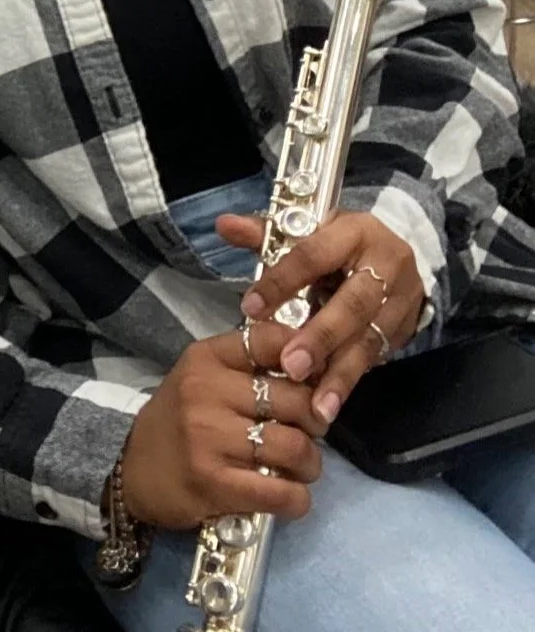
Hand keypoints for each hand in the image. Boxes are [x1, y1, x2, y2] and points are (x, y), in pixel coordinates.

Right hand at [119, 320, 325, 531]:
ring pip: (296, 447)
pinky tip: (289, 496)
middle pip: (296, 399)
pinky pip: (284, 493)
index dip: (309, 363)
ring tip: (298, 468)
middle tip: (307, 433)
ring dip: (310, 464)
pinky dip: (298, 499)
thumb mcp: (203, 378)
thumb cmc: (180, 421)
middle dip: (315, 422)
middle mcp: (204, 391)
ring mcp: (207, 437)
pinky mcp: (213, 483)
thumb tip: (318, 366)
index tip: (314, 384)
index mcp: (204, 359)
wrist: (133, 470)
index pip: (272, 341)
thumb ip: (250, 366)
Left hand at [230, 209, 422, 424]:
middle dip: (320, 337)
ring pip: (369, 338)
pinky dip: (349, 381)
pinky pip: (377, 357)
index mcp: (354, 231)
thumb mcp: (307, 230)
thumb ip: (264, 233)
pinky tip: (328, 404)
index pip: (314, 255)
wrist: (400, 252)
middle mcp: (386, 264)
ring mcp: (401, 299)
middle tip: (290, 365)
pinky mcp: (406, 328)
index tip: (250, 308)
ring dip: (340, 374)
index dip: (281, 281)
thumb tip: (224, 225)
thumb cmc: (338, 242)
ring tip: (315, 406)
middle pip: (352, 304)